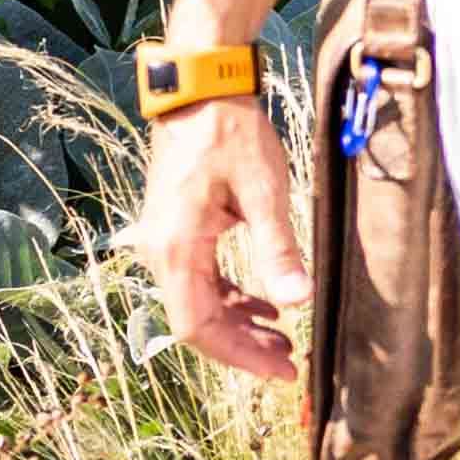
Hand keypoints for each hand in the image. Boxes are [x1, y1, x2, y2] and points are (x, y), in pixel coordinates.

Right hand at [141, 95, 311, 385]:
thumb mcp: (264, 190)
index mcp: (175, 247)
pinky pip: (200, 280)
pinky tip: (266, 304)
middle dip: (242, 347)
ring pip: (198, 303)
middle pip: (196, 321)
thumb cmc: (231, 133)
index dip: (238, 355)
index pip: (197, 325)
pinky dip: (231, 298)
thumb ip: (278, 247)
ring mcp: (165, 242)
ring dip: (238, 325)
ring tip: (284, 338)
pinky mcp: (177, 231)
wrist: (201, 91)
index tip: (281, 368)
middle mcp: (160, 251)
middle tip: (290, 361)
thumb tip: (298, 300)